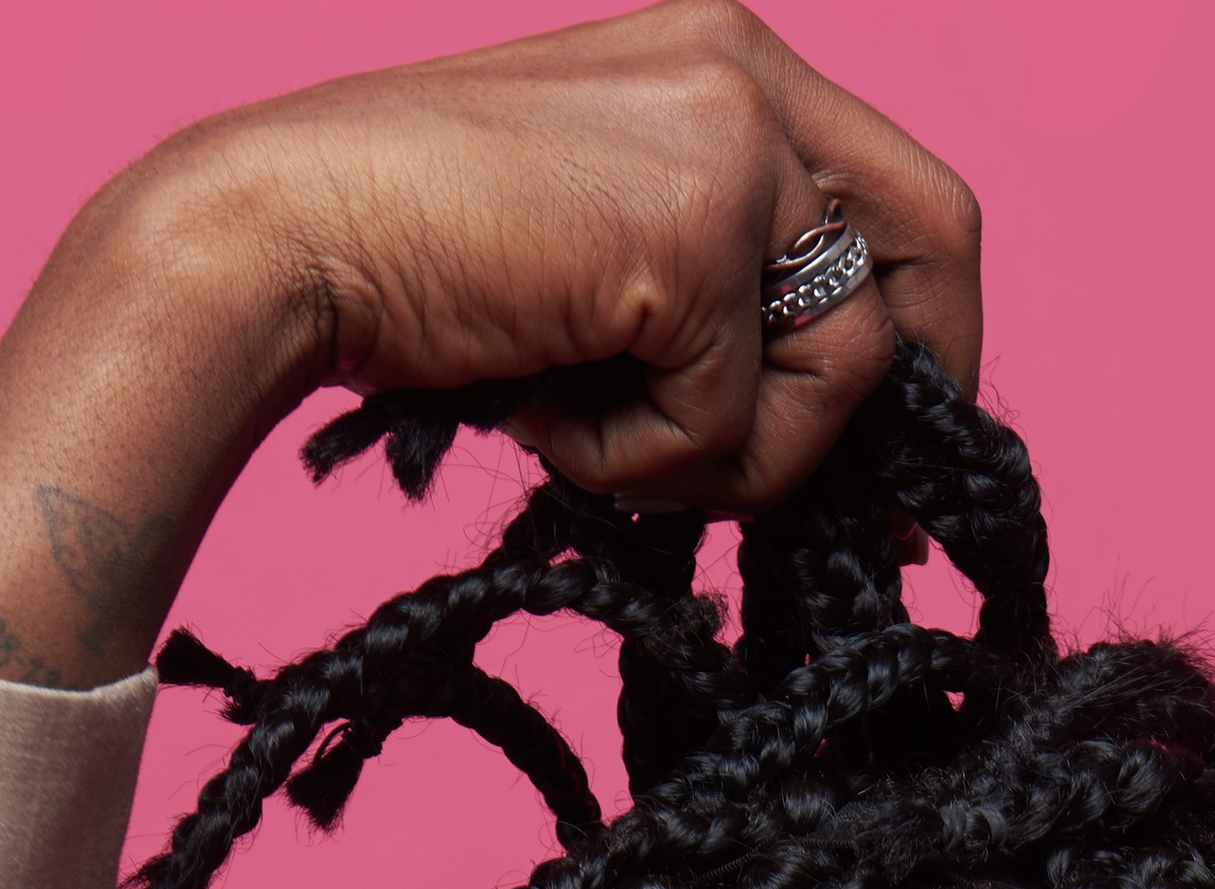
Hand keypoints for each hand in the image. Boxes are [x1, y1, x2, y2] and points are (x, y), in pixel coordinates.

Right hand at [0, 3, 980, 688]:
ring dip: (724, 459)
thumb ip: (733, 290)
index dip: (932, 335)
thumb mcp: (613, 258)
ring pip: (843, 370)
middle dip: (883, 404)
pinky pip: (732, 424)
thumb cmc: (421, 274)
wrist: (282, 241)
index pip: (915, 200)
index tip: (901, 462)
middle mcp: (750, 70)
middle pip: (932, 257)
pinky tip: (547, 414)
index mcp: (733, 57)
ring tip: (593, 426)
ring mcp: (730, 141)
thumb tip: (860, 430)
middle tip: (826, 504)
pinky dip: (639, 467)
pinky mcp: (694, 232)